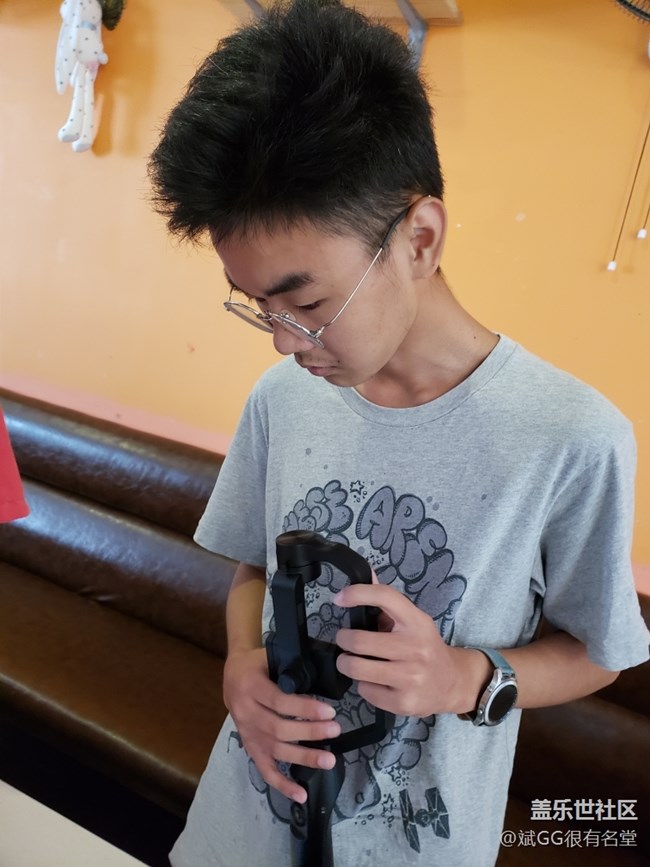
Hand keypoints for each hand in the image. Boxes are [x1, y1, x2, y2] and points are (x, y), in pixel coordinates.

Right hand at [223, 647, 340, 801]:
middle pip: (278, 729)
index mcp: (250, 687)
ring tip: (328, 760)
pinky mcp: (250, 748)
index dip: (304, 708)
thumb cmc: (257, 663)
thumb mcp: (269, 658)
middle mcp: (245, 713)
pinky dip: (282, 785)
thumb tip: (319, 684)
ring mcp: (247, 734)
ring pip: (275, 751)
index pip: (279, 701)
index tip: (328, 710)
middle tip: (335, 730)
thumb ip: (288, 671)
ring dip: (303, 757)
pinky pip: (264, 770)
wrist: (231, 673)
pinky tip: (301, 794)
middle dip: (309, 732)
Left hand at [334, 581, 474, 717]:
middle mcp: (415, 648)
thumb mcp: (412, 620)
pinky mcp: (403, 702)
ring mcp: (410, 677)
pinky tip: (375, 681)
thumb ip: (387, 601)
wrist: (453, 683)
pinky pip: (365, 690)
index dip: (358, 593)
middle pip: (359, 640)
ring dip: (347, 664)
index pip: (385, 597)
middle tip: (346, 641)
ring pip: (356, 667)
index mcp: (416, 622)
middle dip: (343, 640)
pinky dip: (364, 685)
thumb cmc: (425, 647)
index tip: (339, 598)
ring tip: (354, 661)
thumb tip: (367, 573)